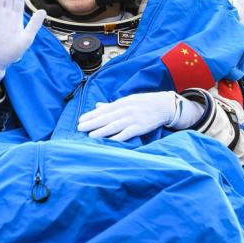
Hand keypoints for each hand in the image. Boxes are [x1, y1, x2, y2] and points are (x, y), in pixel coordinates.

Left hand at [77, 91, 201, 141]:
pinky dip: (118, 137)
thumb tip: (97, 105)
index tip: (80, 119)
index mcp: (121, 103)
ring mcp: (132, 119)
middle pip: (106, 118)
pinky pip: (127, 133)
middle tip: (80, 127)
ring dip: (101, 131)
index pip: (103, 110)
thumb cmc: (144, 103)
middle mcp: (125, 110)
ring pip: (114, 125)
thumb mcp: (127, 100)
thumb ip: (112, 105)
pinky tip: (109, 141)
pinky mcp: (140, 127)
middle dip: (92, 123)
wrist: (163, 105)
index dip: (91, 115)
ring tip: (90, 135)